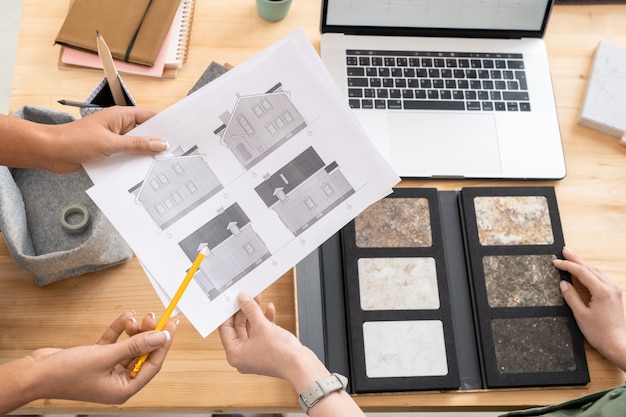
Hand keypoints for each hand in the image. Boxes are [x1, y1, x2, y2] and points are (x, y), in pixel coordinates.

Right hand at [0, 311, 176, 413]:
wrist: (33, 373)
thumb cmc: (64, 374)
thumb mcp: (105, 357)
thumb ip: (135, 346)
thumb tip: (160, 337)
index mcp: (122, 389)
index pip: (152, 364)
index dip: (164, 344)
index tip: (172, 325)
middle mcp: (117, 381)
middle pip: (142, 354)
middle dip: (148, 334)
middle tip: (153, 316)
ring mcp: (107, 369)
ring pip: (129, 346)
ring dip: (133, 330)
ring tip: (135, 317)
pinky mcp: (96, 358)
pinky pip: (114, 342)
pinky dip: (119, 329)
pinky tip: (124, 317)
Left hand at [45, 106, 167, 172]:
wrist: (50, 152)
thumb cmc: (74, 140)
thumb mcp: (110, 143)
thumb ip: (137, 145)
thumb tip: (159, 144)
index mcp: (121, 116)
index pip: (150, 116)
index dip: (166, 123)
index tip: (180, 132)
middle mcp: (119, 126)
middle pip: (146, 132)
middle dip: (158, 142)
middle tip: (175, 151)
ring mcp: (114, 139)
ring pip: (137, 146)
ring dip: (145, 155)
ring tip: (161, 163)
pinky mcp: (109, 152)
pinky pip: (127, 156)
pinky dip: (134, 163)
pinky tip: (142, 171)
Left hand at [219, 293, 365, 416]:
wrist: (301, 365)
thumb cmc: (280, 354)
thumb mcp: (262, 325)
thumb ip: (251, 309)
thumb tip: (243, 299)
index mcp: (234, 354)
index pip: (225, 329)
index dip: (229, 312)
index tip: (233, 301)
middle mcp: (242, 357)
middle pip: (238, 328)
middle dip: (245, 311)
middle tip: (248, 297)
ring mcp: (254, 355)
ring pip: (250, 330)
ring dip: (255, 314)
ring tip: (259, 300)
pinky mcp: (265, 352)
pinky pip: (260, 334)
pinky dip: (264, 322)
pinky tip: (269, 311)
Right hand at [555, 247, 625, 370]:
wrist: (617, 344)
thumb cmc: (599, 332)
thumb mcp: (580, 315)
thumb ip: (571, 297)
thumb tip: (563, 284)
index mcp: (601, 291)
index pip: (582, 272)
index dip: (568, 265)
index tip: (555, 262)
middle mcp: (610, 287)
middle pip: (590, 268)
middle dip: (576, 259)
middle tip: (564, 251)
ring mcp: (614, 291)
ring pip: (596, 272)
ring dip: (583, 264)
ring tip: (572, 258)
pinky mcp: (614, 295)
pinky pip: (600, 278)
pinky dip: (590, 272)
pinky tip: (584, 271)